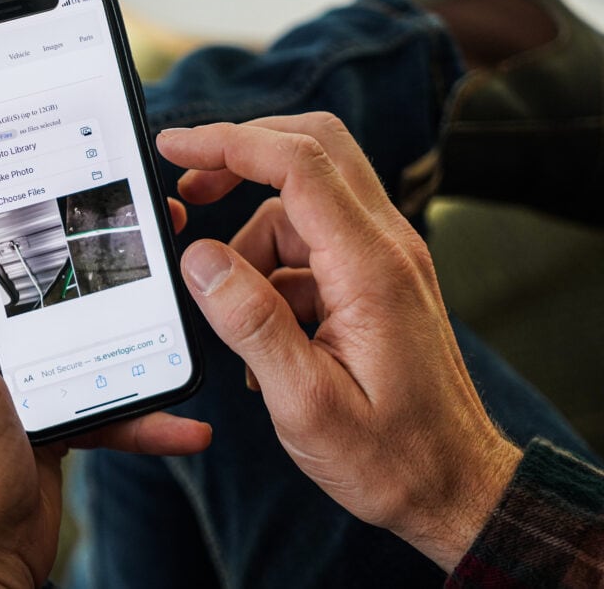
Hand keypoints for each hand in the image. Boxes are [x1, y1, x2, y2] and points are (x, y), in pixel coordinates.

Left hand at [0, 187, 210, 587]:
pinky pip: (104, 396)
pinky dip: (143, 412)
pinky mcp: (52, 411)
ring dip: (134, 324)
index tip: (64, 175)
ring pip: (81, 331)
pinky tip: (185, 423)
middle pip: (39, 280)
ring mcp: (15, 377)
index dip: (12, 205)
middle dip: (94, 258)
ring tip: (180, 305)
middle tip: (147, 228)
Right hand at [157, 113, 521, 571]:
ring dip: (254, 241)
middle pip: (314, 150)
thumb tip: (200, 259)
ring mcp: (385, 259)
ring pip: (303, 204)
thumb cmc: (389, 456)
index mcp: (370, 268)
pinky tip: (268, 336)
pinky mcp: (376, 278)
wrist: (453, 485)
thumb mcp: (305, 403)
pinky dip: (275, 272)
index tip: (174, 145)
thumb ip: (251, 323)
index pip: (298, 165)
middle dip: (243, 156)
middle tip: (191, 190)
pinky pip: (312, 244)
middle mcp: (386, 247)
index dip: (229, 143)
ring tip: (237, 318)